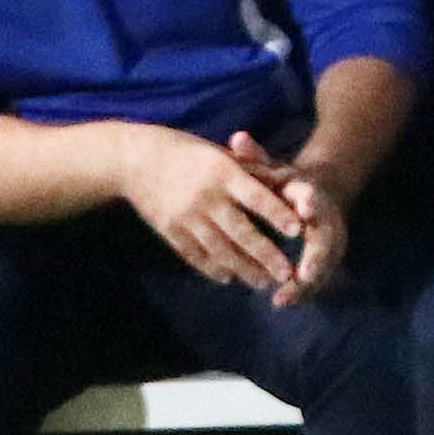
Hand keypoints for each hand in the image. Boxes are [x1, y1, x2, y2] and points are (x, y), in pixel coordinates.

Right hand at [116, 124, 307, 296]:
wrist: (134, 158)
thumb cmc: (185, 151)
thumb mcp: (218, 152)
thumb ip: (250, 170)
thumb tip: (286, 183)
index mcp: (222, 171)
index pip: (256, 197)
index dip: (277, 214)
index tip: (299, 231)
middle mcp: (205, 196)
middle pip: (241, 231)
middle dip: (266, 255)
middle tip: (288, 274)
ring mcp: (185, 215)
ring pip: (219, 249)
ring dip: (243, 269)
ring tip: (264, 284)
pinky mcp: (168, 230)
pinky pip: (194, 254)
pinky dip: (212, 268)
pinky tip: (228, 278)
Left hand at [228, 132, 353, 304]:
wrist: (321, 191)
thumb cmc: (285, 181)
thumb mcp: (272, 166)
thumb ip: (255, 157)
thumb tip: (237, 137)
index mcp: (311, 194)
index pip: (314, 198)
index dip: (310, 204)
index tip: (303, 210)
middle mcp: (327, 220)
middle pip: (327, 240)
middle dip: (316, 259)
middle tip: (301, 276)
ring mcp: (331, 242)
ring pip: (324, 265)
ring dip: (306, 283)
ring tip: (284, 298)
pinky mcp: (327, 259)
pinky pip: (317, 278)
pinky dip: (302, 291)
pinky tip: (282, 301)